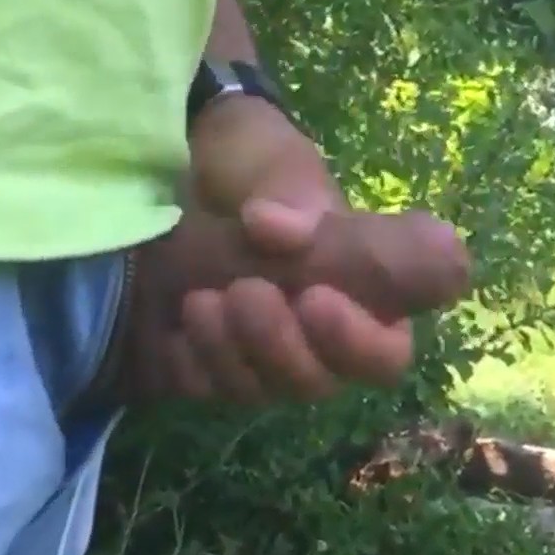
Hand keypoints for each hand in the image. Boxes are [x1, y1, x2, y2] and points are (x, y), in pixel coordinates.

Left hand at [125, 199, 470, 404]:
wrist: (166, 182)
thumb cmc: (246, 167)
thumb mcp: (275, 162)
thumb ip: (293, 194)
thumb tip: (281, 229)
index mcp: (361, 291)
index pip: (388, 351)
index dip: (358, 341)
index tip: (316, 297)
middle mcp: (320, 338)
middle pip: (323, 382)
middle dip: (280, 342)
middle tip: (246, 289)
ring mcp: (264, 361)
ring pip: (264, 392)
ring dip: (231, 349)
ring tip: (202, 297)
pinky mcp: (209, 372)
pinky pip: (205, 391)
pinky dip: (189, 360)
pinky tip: (177, 323)